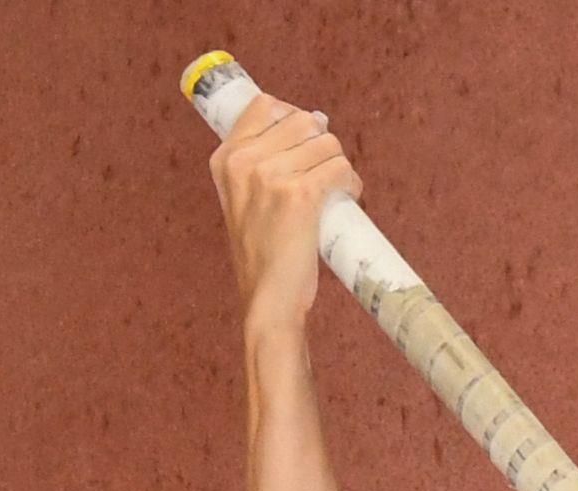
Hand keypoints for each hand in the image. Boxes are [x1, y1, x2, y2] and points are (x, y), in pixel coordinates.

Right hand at [212, 93, 356, 336]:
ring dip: (341, 166)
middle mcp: (244, 161)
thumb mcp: (244, 200)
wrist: (267, 297)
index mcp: (225, 158)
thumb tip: (313, 123)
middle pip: (303, 121)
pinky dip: (352, 183)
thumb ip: (260, 165)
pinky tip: (348, 198)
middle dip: (324, 145)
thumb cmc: (263, 254)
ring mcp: (270, 175)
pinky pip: (340, 169)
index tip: (309, 140)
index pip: (265, 105)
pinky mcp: (299, 195)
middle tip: (327, 174)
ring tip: (337, 192)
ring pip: (327, 144)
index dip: (296, 117)